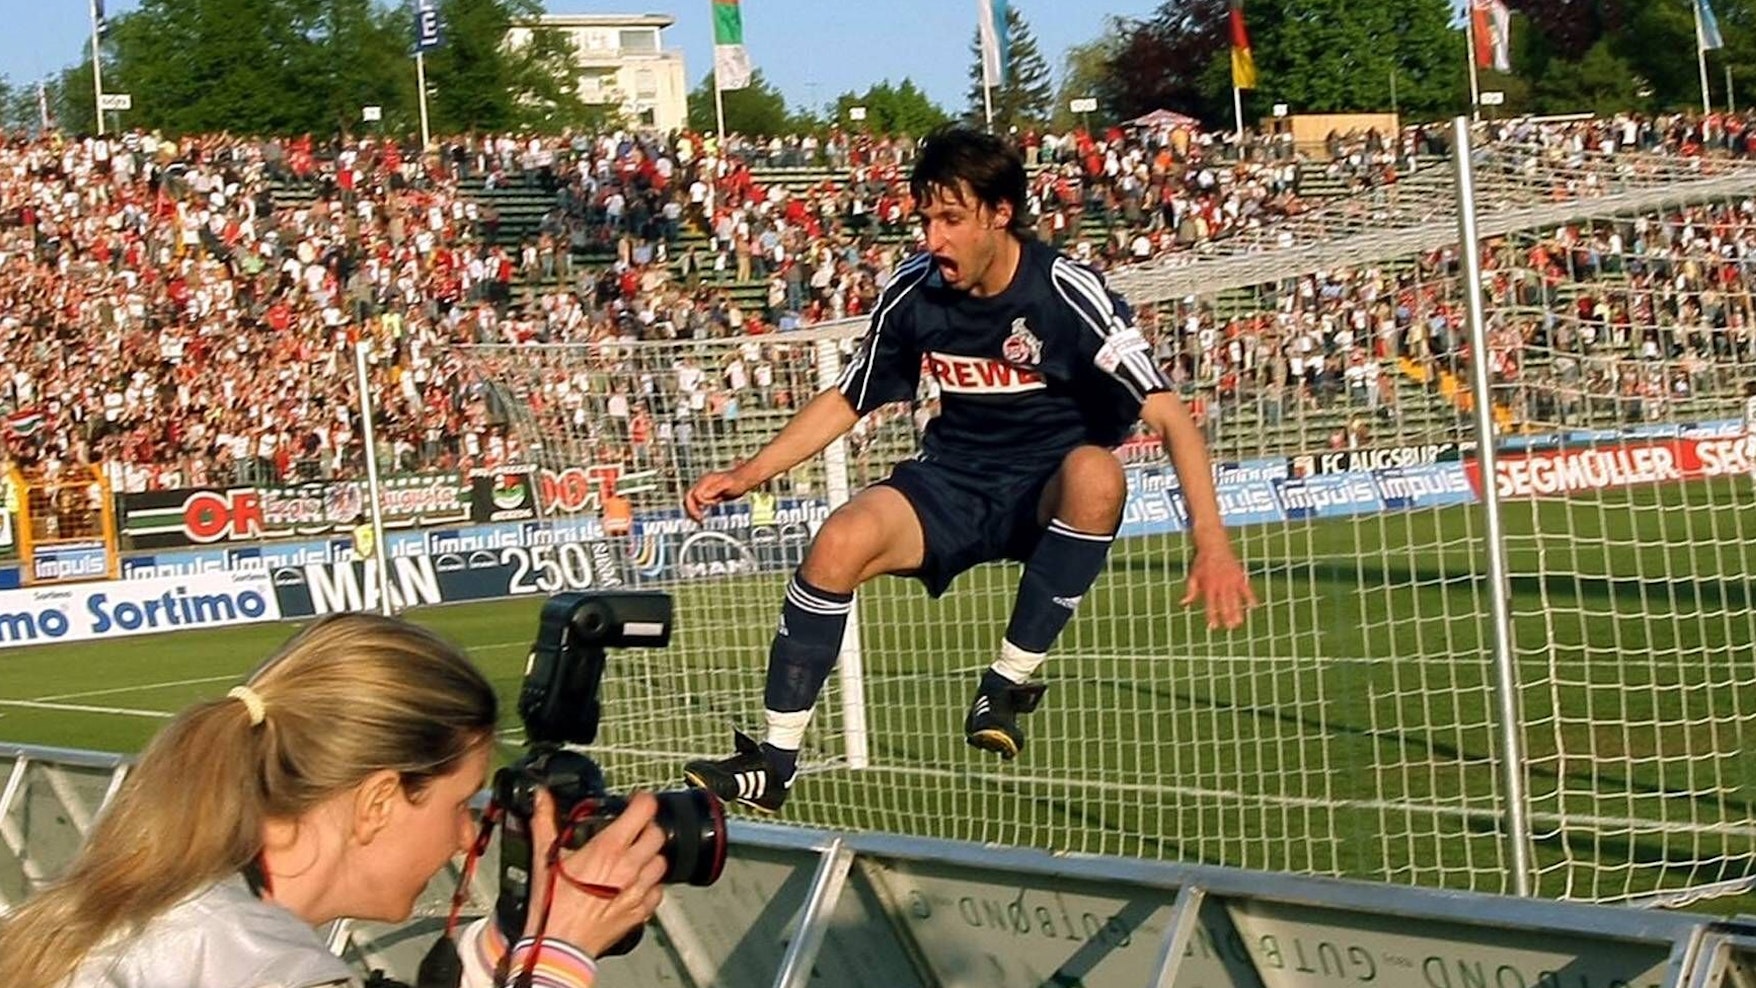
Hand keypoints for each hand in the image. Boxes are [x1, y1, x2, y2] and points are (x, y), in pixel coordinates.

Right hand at [524, 788, 665, 958]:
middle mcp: (629, 866)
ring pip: (661, 862)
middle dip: (647, 828)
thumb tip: (541, 797)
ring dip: (650, 856)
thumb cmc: (552, 905)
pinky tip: (635, 885)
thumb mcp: (545, 857)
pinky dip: (651, 886)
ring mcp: (638, 890)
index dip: (642, 801)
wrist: (559, 945)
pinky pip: (658, 891)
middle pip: (657, 834)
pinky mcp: (641, 911)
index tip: (636, 802)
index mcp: (609, 848)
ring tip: (635, 858)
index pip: (644, 810)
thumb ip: (545, 821)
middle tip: (634, 830)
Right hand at [683, 468, 749, 521]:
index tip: (714, 504)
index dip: (703, 502)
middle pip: (688, 497)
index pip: (695, 495)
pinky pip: (696, 502)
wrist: (743, 479)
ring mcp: (704, 488)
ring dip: (693, 511)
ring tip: (700, 520)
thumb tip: (702, 496)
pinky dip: (697, 509)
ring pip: (690, 501)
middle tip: (699, 520)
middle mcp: (702, 484)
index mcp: (706, 481)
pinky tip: (702, 515)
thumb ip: (714, 490)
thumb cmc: (738, 482)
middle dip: (691, 509)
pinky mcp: (707, 494)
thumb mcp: (727, 485)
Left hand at [1179, 540, 1257, 629]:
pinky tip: (1253, 607)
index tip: (1213, 626)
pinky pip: (1246, 589)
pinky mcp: (1239, 575)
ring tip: (1239, 622)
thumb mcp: (1193, 575)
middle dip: (1227, 616)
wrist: (1213, 545)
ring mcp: (1231, 580)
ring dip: (1237, 611)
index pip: (1210, 604)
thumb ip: (1190, 590)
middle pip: (1224, 604)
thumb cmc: (1201, 562)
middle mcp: (1220, 584)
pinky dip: (1250, 597)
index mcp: (1208, 586)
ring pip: (1235, 599)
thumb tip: (1183, 603)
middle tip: (1229, 627)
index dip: (1212, 616)